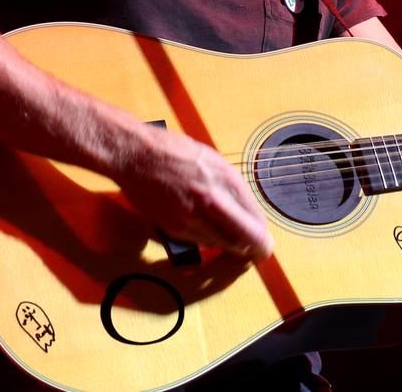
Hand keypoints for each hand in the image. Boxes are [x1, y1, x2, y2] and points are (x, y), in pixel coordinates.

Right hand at [117, 125, 273, 260]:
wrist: (136, 154)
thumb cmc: (173, 151)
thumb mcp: (213, 160)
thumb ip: (231, 186)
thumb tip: (247, 211)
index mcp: (225, 179)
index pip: (255, 221)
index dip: (263, 236)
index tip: (265, 242)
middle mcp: (211, 200)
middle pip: (244, 240)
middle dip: (255, 248)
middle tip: (259, 251)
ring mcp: (191, 217)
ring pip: (222, 245)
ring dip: (230, 244)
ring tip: (232, 237)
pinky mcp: (174, 228)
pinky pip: (199, 242)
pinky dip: (207, 240)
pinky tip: (207, 228)